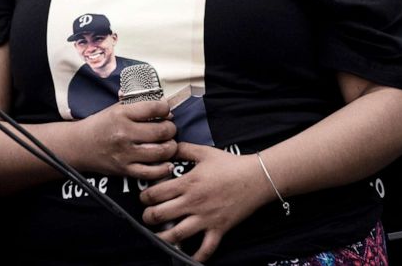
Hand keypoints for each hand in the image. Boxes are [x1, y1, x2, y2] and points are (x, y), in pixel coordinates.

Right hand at [79, 100, 176, 179]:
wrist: (78, 145)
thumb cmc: (100, 125)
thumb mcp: (116, 108)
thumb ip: (138, 103)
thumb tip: (163, 104)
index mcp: (121, 114)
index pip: (155, 108)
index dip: (166, 108)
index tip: (166, 111)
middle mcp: (124, 133)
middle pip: (162, 131)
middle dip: (171, 129)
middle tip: (169, 129)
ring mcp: (125, 153)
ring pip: (161, 152)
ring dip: (171, 147)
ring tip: (168, 144)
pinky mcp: (124, 170)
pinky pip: (151, 173)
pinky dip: (164, 168)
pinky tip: (166, 163)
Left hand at [139, 143, 273, 261]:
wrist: (256, 178)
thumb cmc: (231, 164)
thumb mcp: (205, 152)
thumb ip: (184, 149)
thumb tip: (169, 146)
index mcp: (188, 183)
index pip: (156, 193)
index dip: (145, 197)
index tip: (144, 198)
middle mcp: (193, 203)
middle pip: (160, 215)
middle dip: (148, 217)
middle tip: (147, 216)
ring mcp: (206, 218)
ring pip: (177, 234)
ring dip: (163, 237)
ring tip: (158, 236)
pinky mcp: (218, 229)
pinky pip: (206, 248)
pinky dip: (196, 256)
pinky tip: (188, 256)